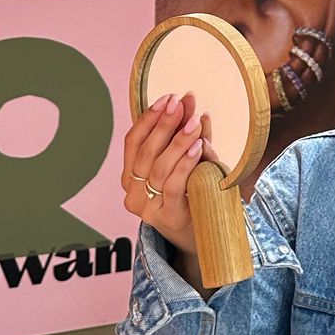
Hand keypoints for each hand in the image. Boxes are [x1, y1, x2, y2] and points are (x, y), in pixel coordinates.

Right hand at [121, 92, 221, 255]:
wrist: (204, 236)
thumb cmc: (193, 193)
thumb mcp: (188, 161)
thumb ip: (188, 136)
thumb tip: (193, 104)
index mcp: (130, 176)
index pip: (132, 141)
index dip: (148, 118)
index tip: (167, 98)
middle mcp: (132, 192)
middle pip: (145, 151)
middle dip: (163, 123)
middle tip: (180, 103)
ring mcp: (148, 207)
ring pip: (158, 167)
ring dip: (176, 140)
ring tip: (193, 121)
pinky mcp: (168, 216)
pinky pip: (173, 185)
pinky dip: (185, 163)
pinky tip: (197, 146)